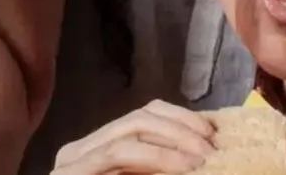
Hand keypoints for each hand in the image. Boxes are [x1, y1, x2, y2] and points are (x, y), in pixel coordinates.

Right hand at [50, 100, 215, 173]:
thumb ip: (158, 172)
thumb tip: (202, 155)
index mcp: (98, 150)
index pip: (143, 116)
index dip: (180, 119)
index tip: (212, 134)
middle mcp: (82, 150)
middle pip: (138, 118)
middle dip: (180, 129)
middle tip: (211, 149)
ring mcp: (73, 162)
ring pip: (129, 132)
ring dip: (172, 143)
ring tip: (201, 160)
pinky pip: (116, 156)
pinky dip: (155, 157)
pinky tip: (181, 168)